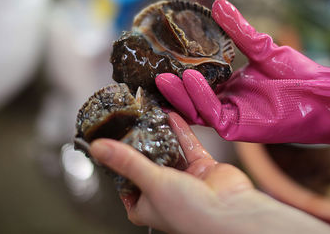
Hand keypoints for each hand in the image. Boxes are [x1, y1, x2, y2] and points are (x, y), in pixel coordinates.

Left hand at [90, 112, 329, 233]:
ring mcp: (185, 179)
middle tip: (130, 122)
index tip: (111, 144)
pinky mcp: (203, 167)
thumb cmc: (189, 212)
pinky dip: (180, 131)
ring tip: (148, 114)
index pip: (126, 185)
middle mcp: (165, 193)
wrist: (232, 214)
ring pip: (169, 152)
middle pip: (148, 164)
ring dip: (161, 134)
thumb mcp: (150, 184)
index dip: (118, 166)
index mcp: (147, 206)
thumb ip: (127, 163)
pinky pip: (188, 146)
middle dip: (141, 144)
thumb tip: (98, 148)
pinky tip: (170, 115)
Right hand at [155, 0, 329, 145]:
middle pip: (191, 100)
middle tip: (155, 73)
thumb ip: (238, 30)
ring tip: (164, 77)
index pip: (197, 85)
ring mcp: (230, 117)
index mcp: (229, 88)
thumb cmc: (297, 74)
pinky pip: (212, 115)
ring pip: (196, 110)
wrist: (321, 93)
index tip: (163, 62)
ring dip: (180, 95)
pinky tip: (192, 80)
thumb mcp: (261, 47)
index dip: (179, 77)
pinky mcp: (237, 128)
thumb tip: (218, 4)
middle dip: (172, 89)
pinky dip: (200, 98)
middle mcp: (226, 104)